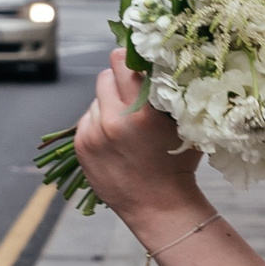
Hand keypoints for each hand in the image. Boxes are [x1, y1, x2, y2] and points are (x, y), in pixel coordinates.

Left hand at [74, 50, 203, 220]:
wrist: (158, 206)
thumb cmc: (177, 163)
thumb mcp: (183, 124)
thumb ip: (170, 93)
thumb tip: (158, 61)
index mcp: (141, 111)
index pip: (121, 60)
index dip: (130, 59)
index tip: (138, 65)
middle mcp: (113, 120)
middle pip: (105, 76)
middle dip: (119, 81)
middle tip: (133, 95)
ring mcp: (93, 134)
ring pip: (96, 98)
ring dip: (109, 103)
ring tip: (126, 124)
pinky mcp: (81, 146)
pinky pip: (86, 119)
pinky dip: (99, 123)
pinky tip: (115, 138)